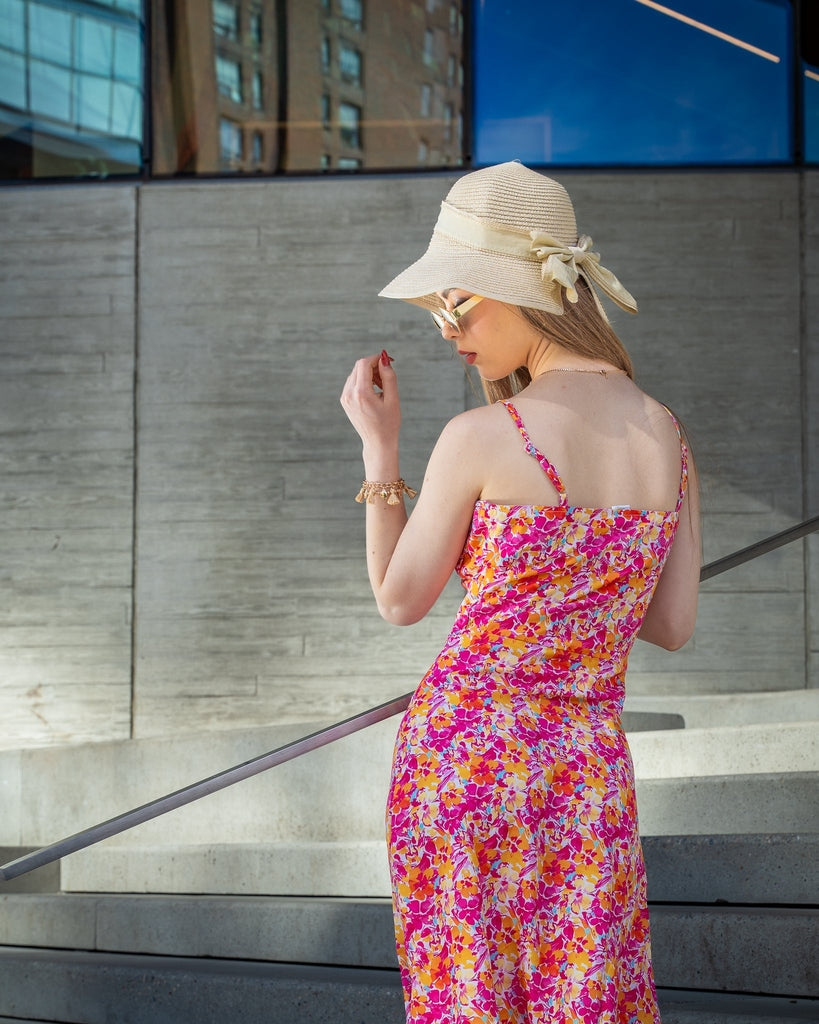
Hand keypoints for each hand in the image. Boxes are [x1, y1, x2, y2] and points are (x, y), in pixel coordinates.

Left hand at [340, 350, 401, 470]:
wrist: (377, 442)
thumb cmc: (388, 423)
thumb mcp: (393, 399)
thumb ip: (389, 376)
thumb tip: (384, 358)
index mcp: (361, 393)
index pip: (364, 364)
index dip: (376, 358)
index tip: (388, 361)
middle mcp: (349, 394)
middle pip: (359, 367)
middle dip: (373, 366)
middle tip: (387, 377)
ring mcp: (345, 398)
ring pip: (355, 374)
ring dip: (369, 374)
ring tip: (382, 388)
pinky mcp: (345, 401)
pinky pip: (353, 383)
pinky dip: (363, 382)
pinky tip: (374, 392)